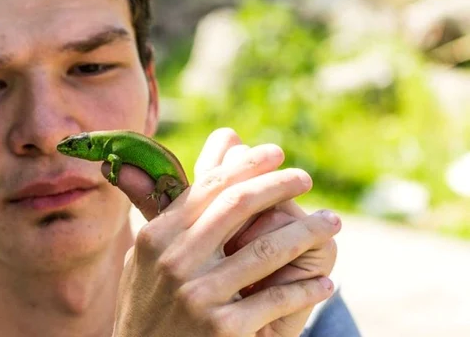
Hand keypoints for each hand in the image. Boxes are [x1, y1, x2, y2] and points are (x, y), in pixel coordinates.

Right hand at [108, 128, 340, 336]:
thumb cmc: (150, 307)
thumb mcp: (142, 260)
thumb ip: (159, 211)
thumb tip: (160, 163)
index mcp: (156, 238)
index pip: (207, 187)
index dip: (246, 165)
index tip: (274, 154)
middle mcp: (174, 261)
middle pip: (237, 205)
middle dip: (279, 184)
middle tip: (304, 178)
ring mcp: (198, 295)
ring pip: (267, 249)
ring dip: (308, 232)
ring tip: (331, 222)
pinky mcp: (223, 327)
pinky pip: (276, 298)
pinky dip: (306, 289)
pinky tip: (324, 284)